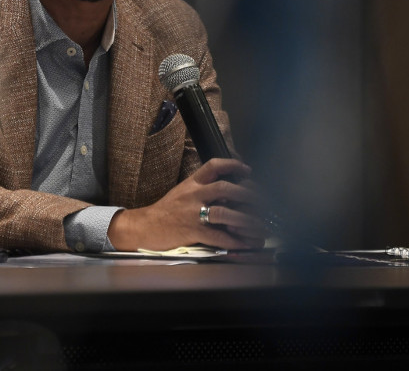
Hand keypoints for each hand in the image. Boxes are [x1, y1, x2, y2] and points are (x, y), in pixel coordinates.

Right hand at [107, 158, 267, 250]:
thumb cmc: (165, 211)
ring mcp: (192, 213)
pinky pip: (218, 236)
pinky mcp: (192, 231)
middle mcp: (193, 195)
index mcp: (191, 184)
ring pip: (224, 212)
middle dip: (247, 194)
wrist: (144, 226)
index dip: (233, 165)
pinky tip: (246, 243)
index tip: (248, 169)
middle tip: (263, 201)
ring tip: (261, 225)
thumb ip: (203, 190)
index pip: (213, 166)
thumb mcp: (183, 192)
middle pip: (224, 188)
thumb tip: (230, 192)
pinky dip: (235, 241)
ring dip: (246, 219)